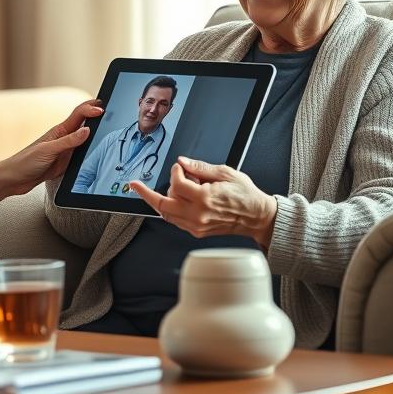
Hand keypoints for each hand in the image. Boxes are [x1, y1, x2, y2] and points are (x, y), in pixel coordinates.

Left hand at [0, 100, 103, 210]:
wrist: (13, 179)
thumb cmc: (25, 162)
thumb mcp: (49, 151)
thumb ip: (68, 142)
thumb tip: (87, 130)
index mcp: (59, 131)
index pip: (78, 114)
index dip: (91, 109)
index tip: (103, 110)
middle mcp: (63, 138)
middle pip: (83, 123)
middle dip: (96, 115)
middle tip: (111, 110)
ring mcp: (64, 150)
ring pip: (84, 139)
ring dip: (94, 133)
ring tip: (109, 128)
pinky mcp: (64, 163)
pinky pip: (80, 155)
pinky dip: (89, 151)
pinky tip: (97, 152)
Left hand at [130, 157, 276, 247]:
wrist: (257, 217)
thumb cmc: (245, 195)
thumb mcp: (225, 173)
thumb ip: (200, 168)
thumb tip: (183, 162)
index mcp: (205, 199)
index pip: (177, 184)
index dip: (175, 172)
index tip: (180, 167)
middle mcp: (198, 215)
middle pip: (162, 204)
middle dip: (147, 193)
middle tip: (136, 185)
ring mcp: (196, 226)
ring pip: (166, 214)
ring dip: (159, 200)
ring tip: (159, 190)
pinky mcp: (197, 231)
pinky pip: (175, 221)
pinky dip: (170, 209)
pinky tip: (173, 199)